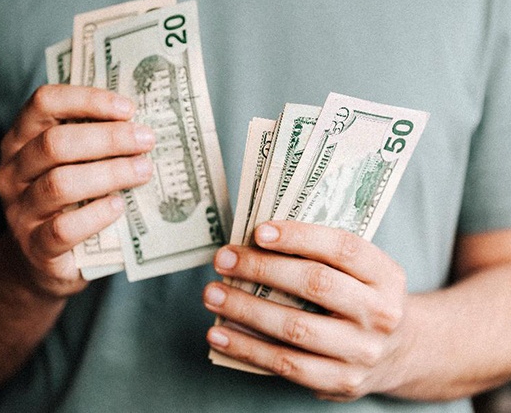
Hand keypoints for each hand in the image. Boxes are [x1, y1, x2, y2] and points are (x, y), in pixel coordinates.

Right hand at [0, 85, 154, 297]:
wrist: (45, 263)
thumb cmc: (70, 203)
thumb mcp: (75, 166)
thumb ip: (96, 143)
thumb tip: (143, 125)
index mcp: (22, 140)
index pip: (44, 103)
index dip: (87, 100)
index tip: (128, 109)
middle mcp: (13, 171)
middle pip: (55, 144)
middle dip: (108, 138)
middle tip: (146, 141)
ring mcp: (20, 211)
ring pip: (60, 184)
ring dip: (109, 174)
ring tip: (143, 171)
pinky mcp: (35, 247)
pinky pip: (63, 229)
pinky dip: (96, 215)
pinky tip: (118, 207)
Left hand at [204, 220, 407, 400]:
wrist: (400, 351)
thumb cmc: (362, 298)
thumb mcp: (361, 272)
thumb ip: (322, 255)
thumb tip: (255, 242)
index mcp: (386, 275)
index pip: (342, 248)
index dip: (299, 236)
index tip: (258, 232)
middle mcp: (380, 313)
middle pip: (315, 284)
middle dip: (262, 269)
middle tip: (224, 259)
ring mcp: (362, 352)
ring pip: (295, 328)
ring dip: (245, 309)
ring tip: (212, 294)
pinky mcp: (341, 382)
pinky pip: (285, 365)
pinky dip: (247, 348)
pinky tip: (219, 334)